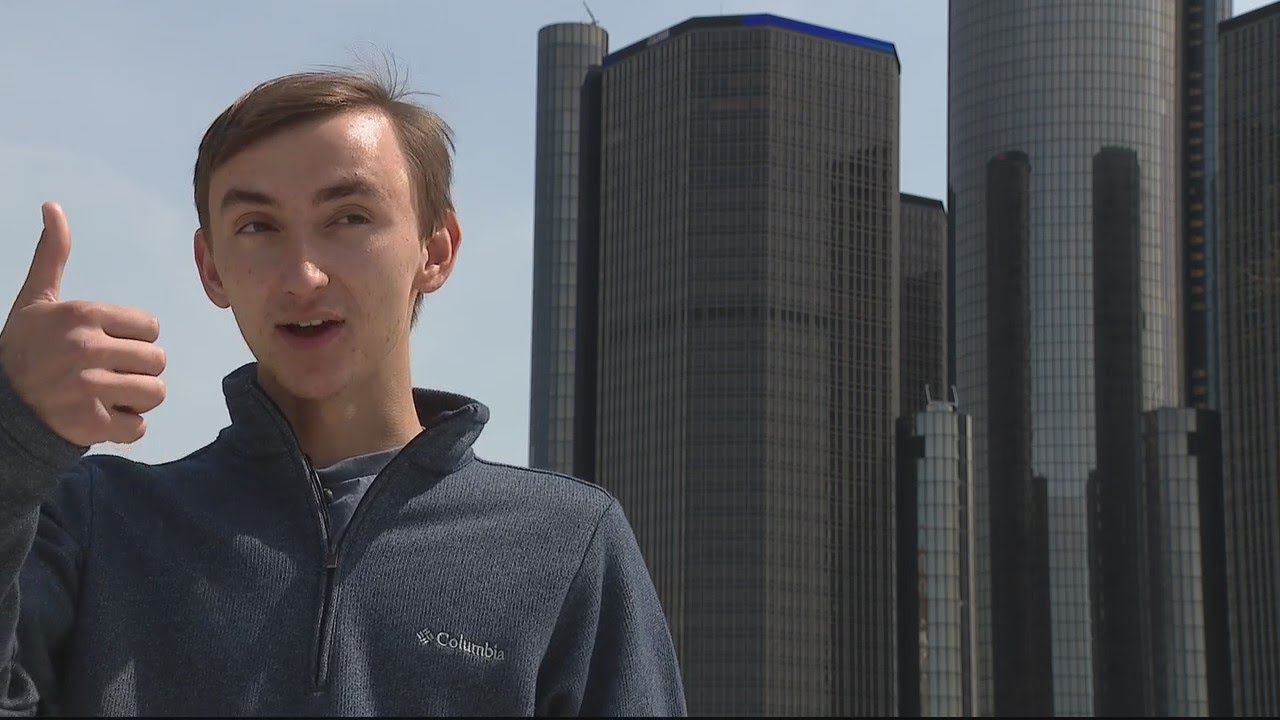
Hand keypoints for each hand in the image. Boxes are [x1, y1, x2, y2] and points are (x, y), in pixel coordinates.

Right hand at [0, 202, 166, 445]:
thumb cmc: (23, 348)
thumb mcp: (35, 300)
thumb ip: (52, 256)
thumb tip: (53, 206)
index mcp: (83, 315)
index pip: (151, 328)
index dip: (134, 340)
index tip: (107, 346)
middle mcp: (88, 348)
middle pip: (158, 361)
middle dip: (138, 370)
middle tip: (107, 374)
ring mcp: (89, 387)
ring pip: (155, 392)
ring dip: (136, 399)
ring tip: (107, 395)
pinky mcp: (91, 423)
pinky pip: (140, 427)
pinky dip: (126, 428)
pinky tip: (102, 417)